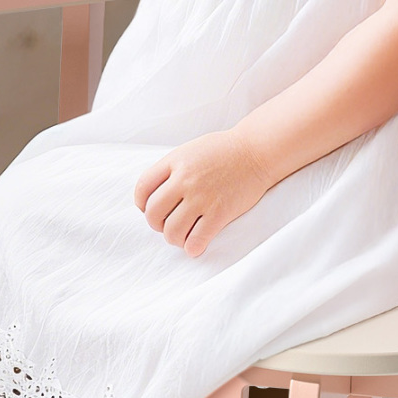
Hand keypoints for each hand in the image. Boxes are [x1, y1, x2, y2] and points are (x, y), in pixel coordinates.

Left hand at [134, 130, 273, 256]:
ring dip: (173, 238)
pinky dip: (192, 247)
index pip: (142, 188)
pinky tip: (195, 244)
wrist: (256, 152)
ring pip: (171, 231)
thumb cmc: (223, 150)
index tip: (147, 208)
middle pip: (153, 213)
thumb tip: (153, 194)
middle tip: (166, 223)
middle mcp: (185, 180)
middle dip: (156, 223)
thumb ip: (171, 169)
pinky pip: (196, 240)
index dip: (141, 203)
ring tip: (181, 235)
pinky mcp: (220, 213)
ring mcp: (202, 198)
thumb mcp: (190, 150)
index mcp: (175, 162)